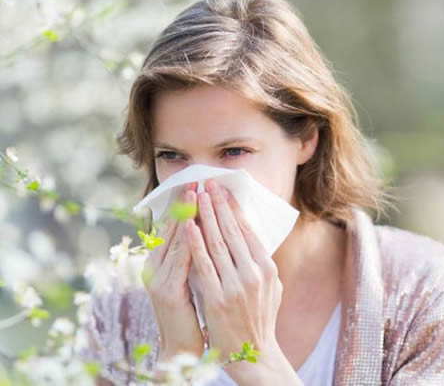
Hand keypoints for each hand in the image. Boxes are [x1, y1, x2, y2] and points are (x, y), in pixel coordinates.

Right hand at [143, 182, 203, 362]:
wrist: (180, 346)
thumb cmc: (190, 310)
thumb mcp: (189, 276)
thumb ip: (192, 254)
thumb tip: (206, 228)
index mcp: (160, 261)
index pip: (174, 227)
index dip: (185, 204)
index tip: (197, 184)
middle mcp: (154, 265)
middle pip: (172, 227)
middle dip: (186, 202)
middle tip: (197, 179)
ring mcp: (158, 278)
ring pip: (176, 238)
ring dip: (187, 214)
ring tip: (198, 192)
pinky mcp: (168, 291)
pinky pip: (181, 260)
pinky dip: (189, 240)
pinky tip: (197, 225)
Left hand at [185, 178, 283, 379]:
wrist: (253, 353)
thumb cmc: (260, 318)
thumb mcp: (271, 288)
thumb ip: (261, 263)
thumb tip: (251, 237)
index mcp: (267, 269)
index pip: (248, 231)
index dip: (234, 208)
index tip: (223, 191)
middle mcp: (254, 274)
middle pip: (232, 231)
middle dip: (218, 205)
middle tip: (208, 184)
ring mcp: (235, 285)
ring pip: (217, 243)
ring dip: (205, 216)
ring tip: (196, 196)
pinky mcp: (217, 297)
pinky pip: (204, 264)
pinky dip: (195, 243)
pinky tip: (188, 225)